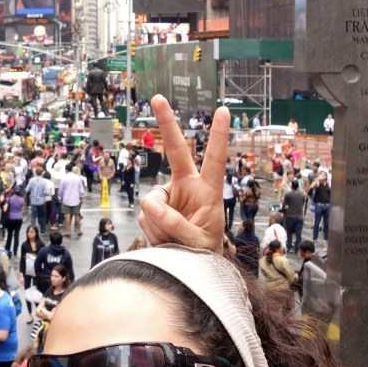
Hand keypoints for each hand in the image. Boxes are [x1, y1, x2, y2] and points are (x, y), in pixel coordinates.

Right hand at [137, 96, 229, 251]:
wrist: (189, 268)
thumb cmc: (204, 253)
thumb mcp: (196, 243)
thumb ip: (176, 224)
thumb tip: (151, 203)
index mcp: (208, 191)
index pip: (215, 160)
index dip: (218, 136)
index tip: (222, 111)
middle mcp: (188, 187)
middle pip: (176, 151)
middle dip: (166, 123)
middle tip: (158, 98)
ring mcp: (169, 196)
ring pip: (153, 202)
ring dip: (160, 225)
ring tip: (174, 241)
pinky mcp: (154, 208)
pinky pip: (145, 216)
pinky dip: (153, 230)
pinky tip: (164, 239)